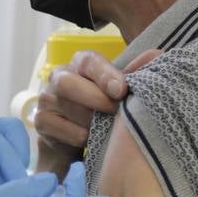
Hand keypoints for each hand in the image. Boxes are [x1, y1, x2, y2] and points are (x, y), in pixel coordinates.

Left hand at [0, 117, 30, 196]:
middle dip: (20, 156)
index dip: (13, 164)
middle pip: (11, 128)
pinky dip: (12, 168)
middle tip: (18, 186)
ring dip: (17, 163)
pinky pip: (12, 150)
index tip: (24, 190)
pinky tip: (1, 188)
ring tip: (7, 189)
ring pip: (15, 137)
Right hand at [33, 50, 162, 162]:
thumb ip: (135, 74)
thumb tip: (157, 55)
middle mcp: (59, 75)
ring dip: (90, 122)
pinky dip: (78, 136)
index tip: (121, 90)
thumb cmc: (103, 110)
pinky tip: (89, 140)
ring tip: (105, 130)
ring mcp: (47, 98)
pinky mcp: (40, 121)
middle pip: (68, 83)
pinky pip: (58, 128)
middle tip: (116, 114)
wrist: (77, 140)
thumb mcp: (120, 93)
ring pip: (66, 108)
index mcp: (81, 63)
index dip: (105, 74)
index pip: (89, 61)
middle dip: (96, 100)